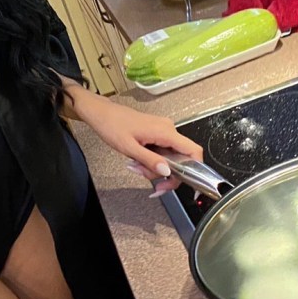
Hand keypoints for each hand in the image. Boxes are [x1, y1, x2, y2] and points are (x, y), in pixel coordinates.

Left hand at [78, 94, 202, 195]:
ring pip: (169, 158)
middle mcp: (168, 130)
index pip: (193, 151)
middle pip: (180, 159)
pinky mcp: (157, 133)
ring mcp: (163, 131)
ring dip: (154, 167)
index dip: (196, 170)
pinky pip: (162, 152)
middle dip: (164, 173)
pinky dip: (151, 160)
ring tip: (136, 165)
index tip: (187, 185)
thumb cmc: (112, 125)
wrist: (101, 113)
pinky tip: (137, 160)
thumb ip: (150, 161)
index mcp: (165, 131)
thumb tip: (167, 172)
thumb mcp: (129, 148)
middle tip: (147, 178)